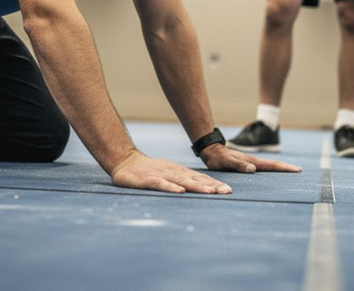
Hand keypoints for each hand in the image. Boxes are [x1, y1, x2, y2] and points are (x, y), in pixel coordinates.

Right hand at [110, 150, 232, 193]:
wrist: (126, 161)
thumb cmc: (149, 170)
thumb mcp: (168, 174)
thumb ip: (182, 181)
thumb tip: (200, 189)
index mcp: (179, 172)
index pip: (200, 178)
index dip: (214, 184)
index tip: (228, 190)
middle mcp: (173, 172)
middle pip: (195, 179)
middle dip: (211, 186)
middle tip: (226, 192)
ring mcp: (161, 175)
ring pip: (182, 181)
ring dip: (197, 187)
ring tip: (210, 192)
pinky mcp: (148, 179)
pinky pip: (161, 184)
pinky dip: (171, 187)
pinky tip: (180, 191)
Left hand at [198, 144, 301, 173]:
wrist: (211, 150)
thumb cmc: (217, 158)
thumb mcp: (226, 162)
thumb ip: (238, 166)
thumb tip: (253, 169)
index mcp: (252, 162)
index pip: (271, 165)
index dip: (284, 168)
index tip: (296, 169)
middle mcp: (253, 162)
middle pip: (273, 164)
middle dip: (286, 167)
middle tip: (299, 171)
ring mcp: (251, 162)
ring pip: (269, 166)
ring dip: (280, 168)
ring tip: (290, 172)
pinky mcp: (247, 164)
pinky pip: (262, 167)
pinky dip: (270, 170)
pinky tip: (271, 174)